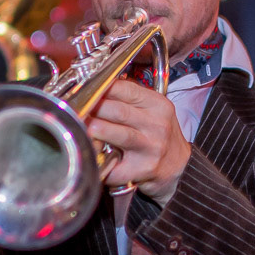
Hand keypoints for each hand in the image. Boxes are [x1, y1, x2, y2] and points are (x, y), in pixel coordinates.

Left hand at [87, 79, 190, 207]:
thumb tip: (99, 86)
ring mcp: (151, 147)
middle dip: (94, 109)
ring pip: (120, 135)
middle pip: (119, 111)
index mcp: (157, 105)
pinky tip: (92, 158)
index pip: (127, 90)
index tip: (85, 89)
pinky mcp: (144, 169)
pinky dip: (103, 163)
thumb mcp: (154, 110)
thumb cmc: (160, 135)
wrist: (179, 166)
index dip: (103, 88)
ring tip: (84, 127)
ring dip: (99, 130)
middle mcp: (156, 124)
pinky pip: (118, 167)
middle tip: (76, 108)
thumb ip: (131, 98)